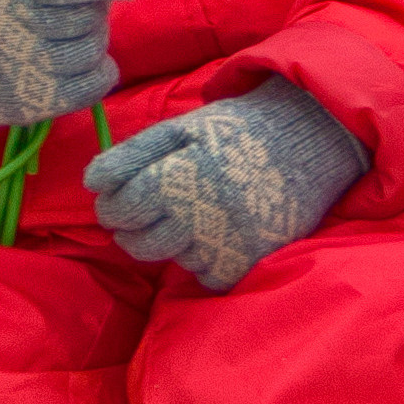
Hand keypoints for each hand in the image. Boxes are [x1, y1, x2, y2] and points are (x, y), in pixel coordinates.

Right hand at [0, 0, 137, 128]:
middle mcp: (17, 25)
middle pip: (90, 15)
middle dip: (94, 9)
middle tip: (76, 7)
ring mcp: (27, 67)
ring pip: (94, 48)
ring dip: (93, 38)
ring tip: (68, 33)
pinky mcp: (38, 101)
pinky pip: (95, 83)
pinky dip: (100, 71)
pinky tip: (82, 60)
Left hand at [85, 78, 369, 291]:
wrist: (310, 141)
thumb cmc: (236, 131)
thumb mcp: (182, 128)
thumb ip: (133, 154)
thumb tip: (92, 183)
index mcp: (183, 176)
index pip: (123, 207)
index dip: (111, 206)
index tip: (115, 201)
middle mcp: (205, 215)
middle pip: (141, 244)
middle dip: (132, 230)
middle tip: (145, 212)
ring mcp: (230, 242)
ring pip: (174, 259)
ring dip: (174, 241)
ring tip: (196, 211)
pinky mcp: (252, 261)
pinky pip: (206, 275)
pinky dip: (205, 258)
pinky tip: (218, 230)